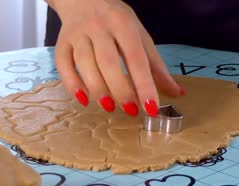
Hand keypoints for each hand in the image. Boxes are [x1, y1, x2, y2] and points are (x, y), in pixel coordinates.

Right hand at [47, 0, 184, 116]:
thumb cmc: (116, 21)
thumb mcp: (140, 36)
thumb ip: (156, 66)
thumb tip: (177, 93)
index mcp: (123, 24)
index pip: (136, 58)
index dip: (144, 85)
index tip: (151, 108)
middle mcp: (99, 27)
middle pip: (109, 63)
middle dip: (120, 90)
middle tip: (131, 111)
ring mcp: (78, 34)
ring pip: (85, 65)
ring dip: (98, 90)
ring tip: (109, 107)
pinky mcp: (62, 42)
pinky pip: (63, 65)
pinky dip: (72, 84)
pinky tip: (83, 99)